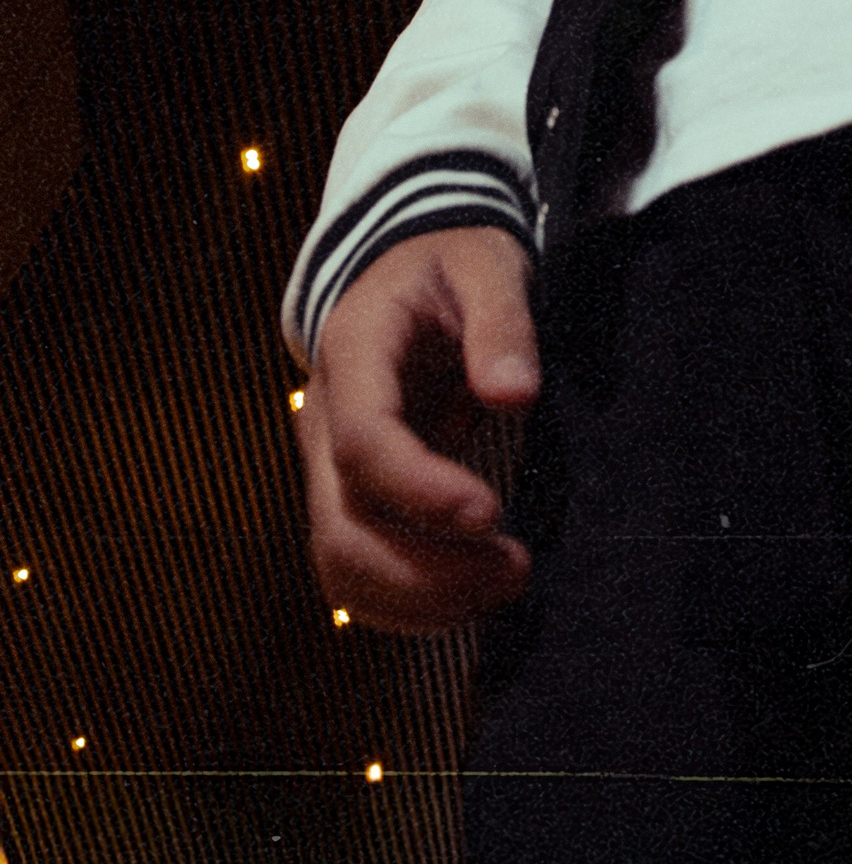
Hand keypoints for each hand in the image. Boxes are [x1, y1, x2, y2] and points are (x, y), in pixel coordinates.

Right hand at [296, 225, 539, 635]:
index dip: (421, 488)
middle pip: (341, 527)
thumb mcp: (485, 264)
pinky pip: (359, 568)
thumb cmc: (451, 262)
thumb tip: (516, 397)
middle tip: (516, 571)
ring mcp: (330, 465)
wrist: (407, 266)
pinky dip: (409, 602)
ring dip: (418, 599)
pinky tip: (472, 598)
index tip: (492, 513)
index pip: (362, 442)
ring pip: (341, 563)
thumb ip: (501, 321)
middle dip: (424, 570)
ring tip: (504, 586)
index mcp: (352, 353)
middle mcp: (323, 419)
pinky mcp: (353, 494)